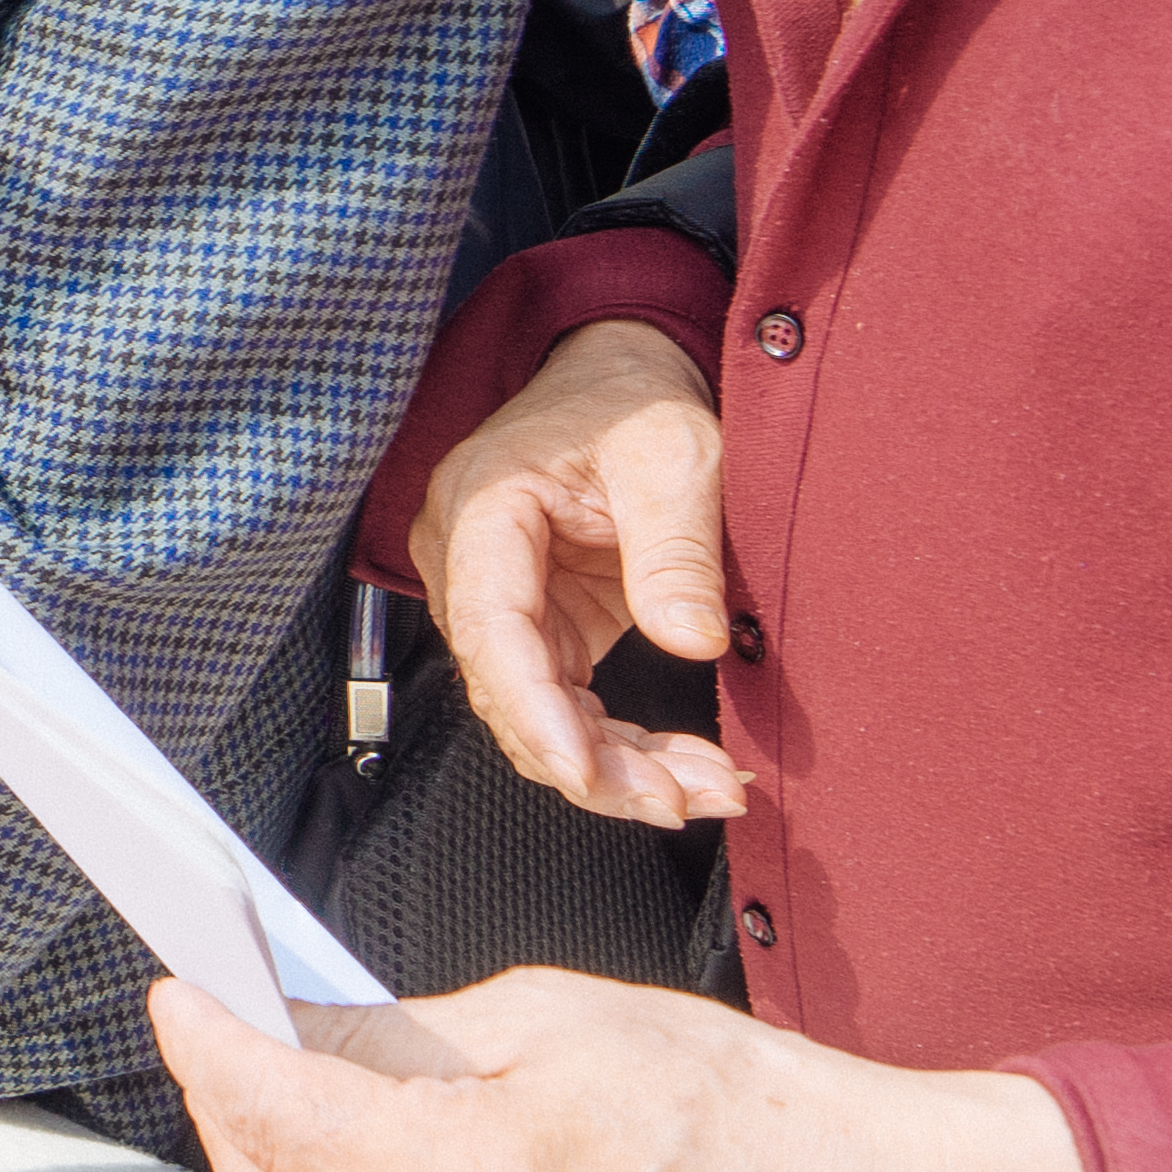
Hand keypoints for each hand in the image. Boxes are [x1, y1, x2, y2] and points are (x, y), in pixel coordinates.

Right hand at [412, 317, 744, 825]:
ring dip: (613, 768)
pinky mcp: (537, 625)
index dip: (535, 713)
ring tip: (703, 788)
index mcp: (482, 509)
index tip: (588, 773)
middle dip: (593, 761)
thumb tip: (694, 642)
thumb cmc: (636, 401)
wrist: (621, 374)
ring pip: (534, 715)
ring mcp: (497, 599)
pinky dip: (618, 747)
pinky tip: (679, 769)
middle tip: (684, 797)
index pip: (492, 631)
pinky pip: (563, 705)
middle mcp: (468, 563)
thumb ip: (677, 548)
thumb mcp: (674, 456)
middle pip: (508, 692)